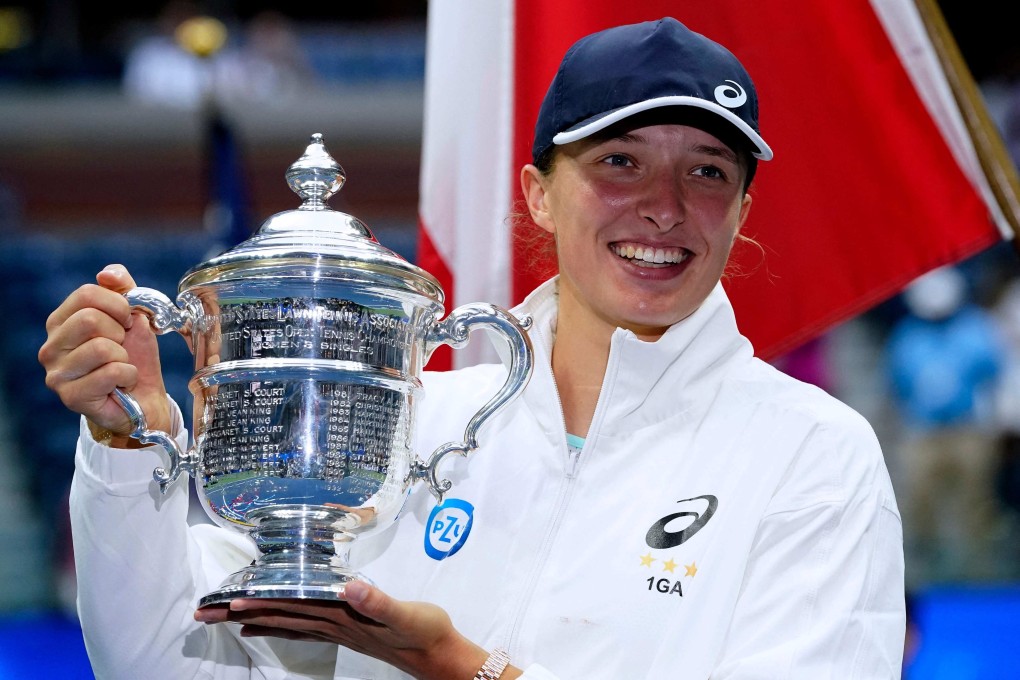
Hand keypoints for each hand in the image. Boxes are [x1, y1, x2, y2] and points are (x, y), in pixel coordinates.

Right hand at [38, 264, 169, 446]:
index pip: (86, 293)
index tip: (127, 321)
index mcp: (60, 321)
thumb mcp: (132, 316)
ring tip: (120, 366)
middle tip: (123, 347)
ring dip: (124, 357)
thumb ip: (122, 288)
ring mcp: (57, 374)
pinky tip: (122, 384)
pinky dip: (128, 375)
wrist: (144, 398)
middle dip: (120, 333)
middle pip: (90, 319)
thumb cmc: (134, 356)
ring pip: (102, 348)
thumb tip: (108, 273)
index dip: (118, 305)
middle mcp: (51, 347)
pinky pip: (112, 372)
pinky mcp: (71, 397)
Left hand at [194, 581, 521, 679]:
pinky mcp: (347, 630)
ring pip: (288, 622)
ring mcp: (338, 629)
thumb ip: (378, 600)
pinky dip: (281, 626)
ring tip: (226, 618)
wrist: (437, 653)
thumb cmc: (423, 630)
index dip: (263, 603)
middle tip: (209, 613)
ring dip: (256, 619)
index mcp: (344, 615)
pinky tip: (267, 628)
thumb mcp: (405, 613)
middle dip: (245, 613)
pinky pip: (304, 628)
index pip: (294, 607)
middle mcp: (334, 624)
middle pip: (281, 617)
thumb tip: (351, 587)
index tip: (231, 600)